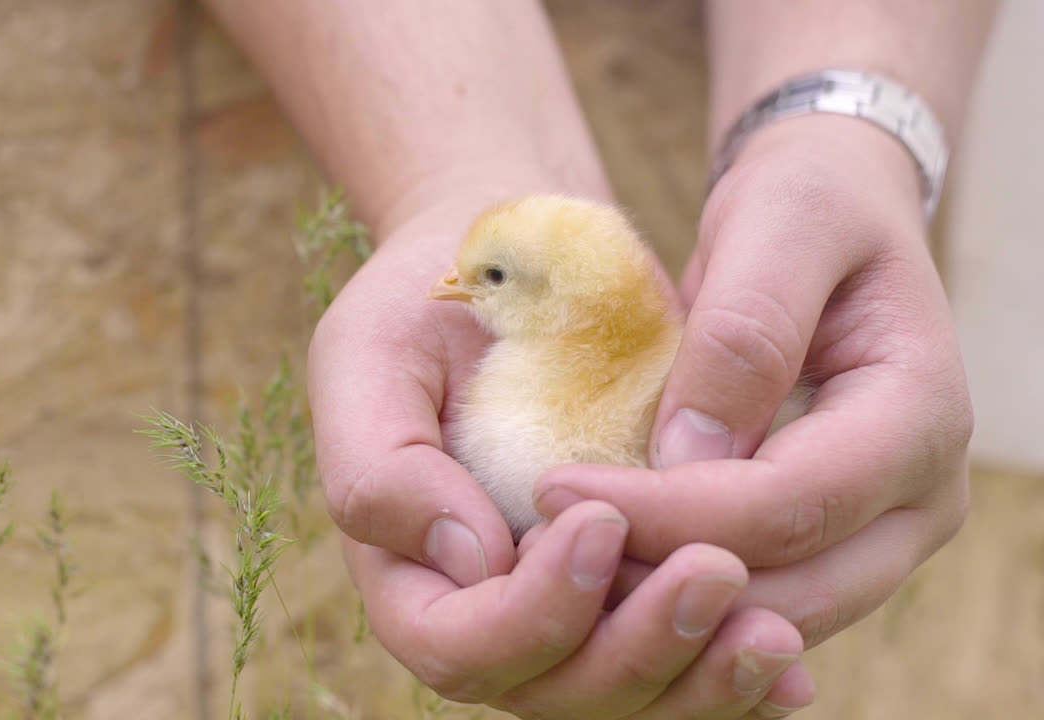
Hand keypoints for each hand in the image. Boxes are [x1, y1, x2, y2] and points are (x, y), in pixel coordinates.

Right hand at [308, 192, 815, 717]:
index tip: (598, 521)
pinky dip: (730, 678)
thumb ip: (383, 468)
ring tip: (772, 632)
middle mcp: (488, 612)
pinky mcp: (629, 590)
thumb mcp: (370, 357)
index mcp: (410, 571)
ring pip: (630, 698)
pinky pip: (679, 668)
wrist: (508, 270)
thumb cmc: (423, 307)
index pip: (459, 647)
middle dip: (637, 651)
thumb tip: (471, 560)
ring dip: (700, 680)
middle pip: (556, 692)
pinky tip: (786, 663)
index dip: (529, 613)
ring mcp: (565, 610)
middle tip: (716, 571)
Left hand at [536, 115, 973, 653]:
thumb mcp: (781, 223)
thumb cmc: (810, 202)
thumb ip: (745, 334)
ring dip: (664, 597)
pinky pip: (759, 593)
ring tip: (560, 554)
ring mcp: (884, 530)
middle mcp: (922, 495)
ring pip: (775, 611)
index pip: (791, 503)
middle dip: (661, 574)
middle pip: (791, 585)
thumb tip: (688, 458)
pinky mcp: (836, 540)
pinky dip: (679, 587)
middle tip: (544, 543)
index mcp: (921, 415)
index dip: (672, 510)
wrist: (836, 213)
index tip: (557, 488)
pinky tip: (599, 557)